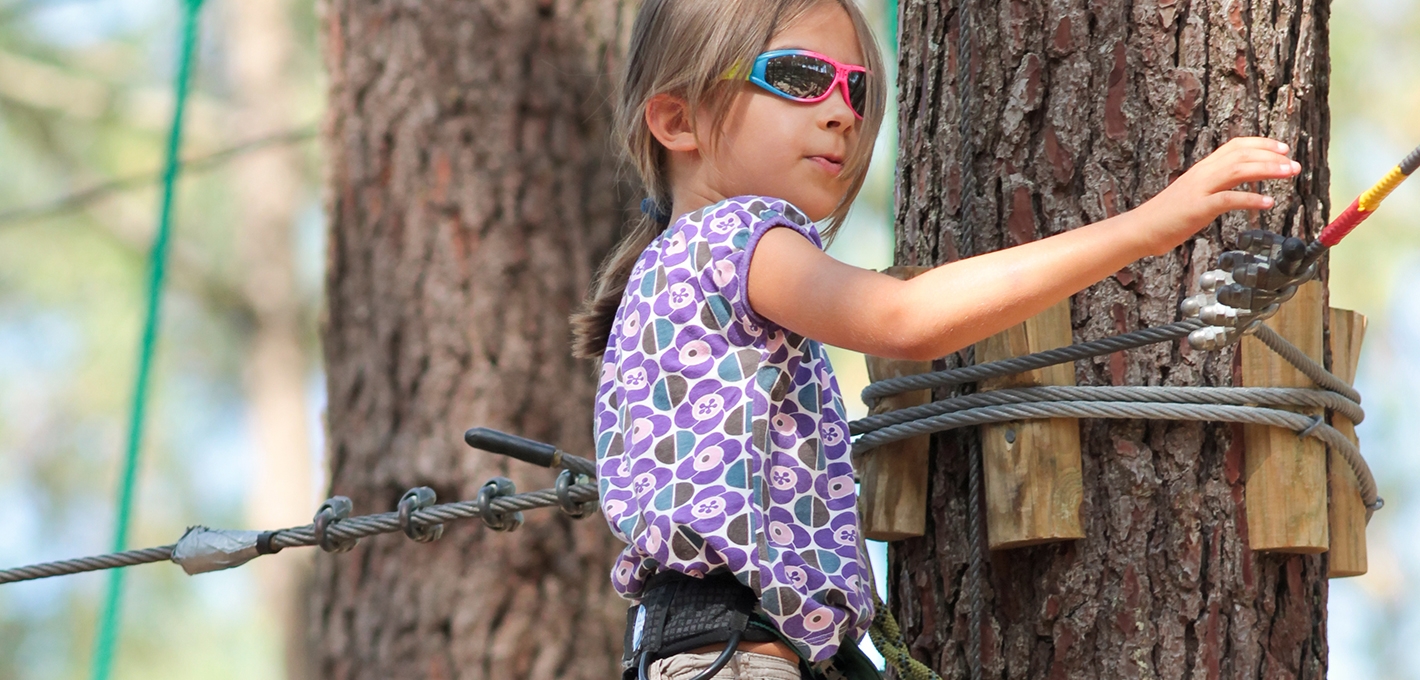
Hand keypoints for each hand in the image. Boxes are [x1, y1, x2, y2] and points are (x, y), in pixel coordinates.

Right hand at [1133, 137, 1300, 255]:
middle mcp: (1202, 174)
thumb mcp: (1193, 194)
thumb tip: (1233, 185)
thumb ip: (1213, 186)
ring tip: (1290, 174)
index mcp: (1202, 169)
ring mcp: (1199, 190)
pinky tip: (1268, 203)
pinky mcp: (1197, 209)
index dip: (1261, 144)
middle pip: (1241, 155)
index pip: (1235, 146)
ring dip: (1268, 170)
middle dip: (1272, 157)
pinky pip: (1228, 199)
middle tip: (1294, 164)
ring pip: (1238, 170)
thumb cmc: (1167, 217)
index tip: (1283, 149)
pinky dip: (1251, 199)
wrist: (1140, 230)